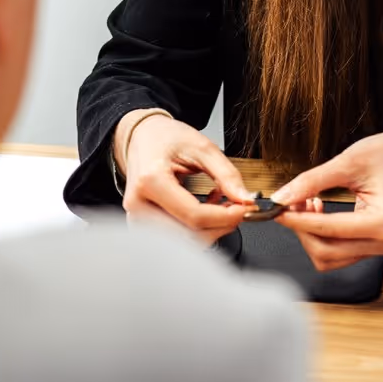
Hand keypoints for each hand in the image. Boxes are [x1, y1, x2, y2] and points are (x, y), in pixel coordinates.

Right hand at [116, 109, 251, 244]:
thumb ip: (227, 174)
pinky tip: (205, 211)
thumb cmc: (165, 138)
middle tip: (236, 209)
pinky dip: (197, 230)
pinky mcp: (142, 226)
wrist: (142, 137)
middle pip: (188, 236)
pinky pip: (175, 239)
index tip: (243, 208)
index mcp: (150, 180)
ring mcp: (137, 218)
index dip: (225, 217)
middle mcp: (139, 204)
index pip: (194, 216)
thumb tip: (245, 199)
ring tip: (220, 206)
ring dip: (210, 229)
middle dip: (220, 226)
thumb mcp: (202, 147)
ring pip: (183, 243)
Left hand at [271, 128, 382, 270]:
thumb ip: (311, 181)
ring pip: (327, 257)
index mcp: (382, 223)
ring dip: (309, 234)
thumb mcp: (348, 161)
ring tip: (307, 203)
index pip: (327, 230)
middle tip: (290, 203)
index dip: (296, 220)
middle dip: (301, 229)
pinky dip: (319, 235)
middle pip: (325, 252)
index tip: (276, 208)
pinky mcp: (370, 246)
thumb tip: (282, 197)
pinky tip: (318, 211)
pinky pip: (336, 251)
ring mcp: (378, 247)